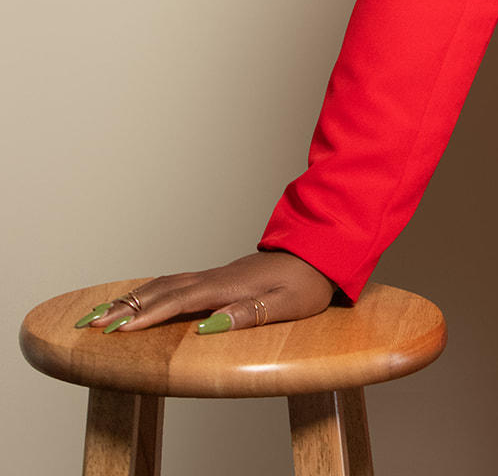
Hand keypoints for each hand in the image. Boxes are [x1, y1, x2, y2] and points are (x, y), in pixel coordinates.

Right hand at [75, 250, 335, 334]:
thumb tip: (209, 324)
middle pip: (162, 290)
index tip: (117, 331)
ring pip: (165, 283)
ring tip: (102, 313)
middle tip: (90, 324)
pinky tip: (139, 296)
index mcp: (229, 285)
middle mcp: (216, 277)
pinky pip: (175, 282)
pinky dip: (150, 289)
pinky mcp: (218, 277)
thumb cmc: (307, 282)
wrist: (320, 252)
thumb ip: (249, 313)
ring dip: (132, 298)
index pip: (180, 302)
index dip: (148, 317)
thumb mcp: (286, 304)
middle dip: (125, 308)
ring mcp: (215, 274)